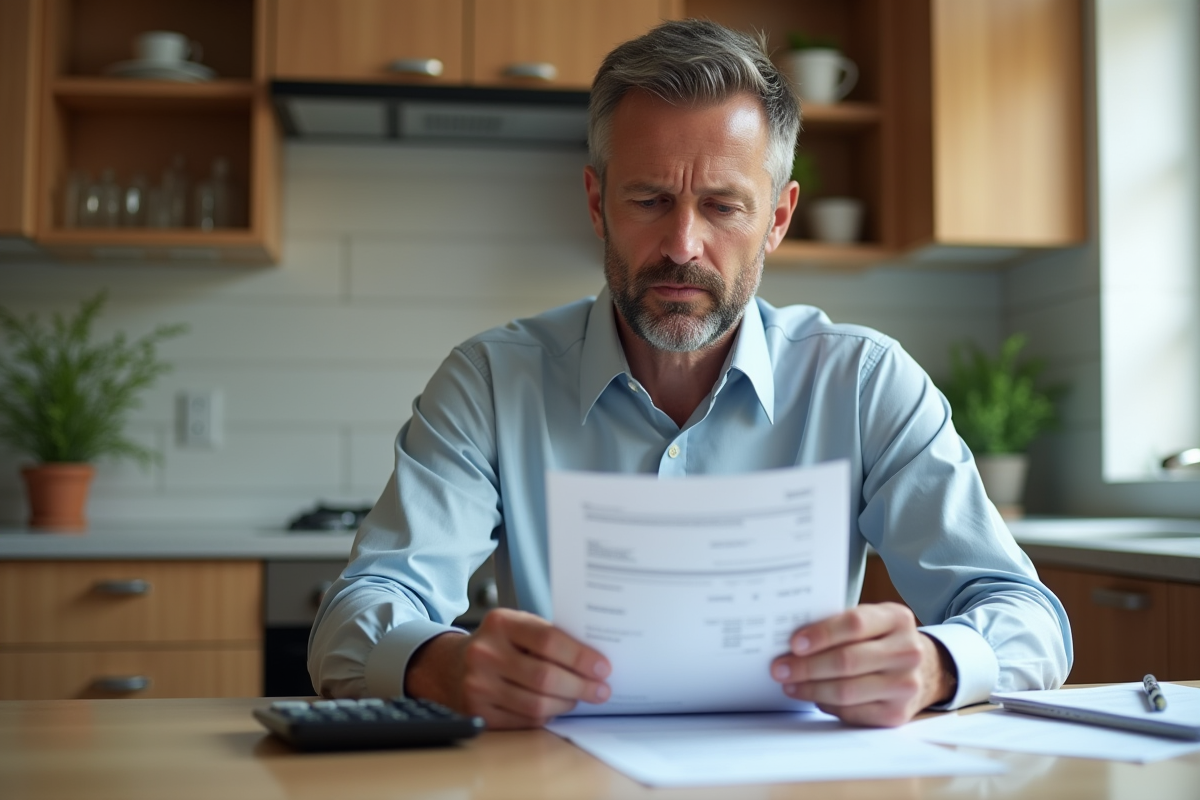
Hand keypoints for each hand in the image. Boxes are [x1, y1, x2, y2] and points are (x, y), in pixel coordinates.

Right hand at [404, 608, 611, 728]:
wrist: (448, 666)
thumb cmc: (496, 644)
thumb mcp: (517, 626)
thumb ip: (549, 636)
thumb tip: (593, 659)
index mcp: (501, 623)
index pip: (549, 640)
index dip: (580, 656)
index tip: (602, 667)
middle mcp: (485, 653)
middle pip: (545, 676)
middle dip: (581, 686)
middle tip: (600, 690)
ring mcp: (478, 685)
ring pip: (537, 704)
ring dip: (566, 704)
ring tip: (578, 698)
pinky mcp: (478, 712)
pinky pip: (525, 721)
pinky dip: (546, 716)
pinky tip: (554, 708)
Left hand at [769, 603, 956, 726]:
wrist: (922, 670)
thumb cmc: (881, 640)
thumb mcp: (872, 621)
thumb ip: (840, 624)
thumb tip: (793, 640)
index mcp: (897, 619)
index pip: (855, 624)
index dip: (821, 634)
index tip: (794, 643)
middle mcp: (907, 651)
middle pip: (847, 661)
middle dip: (806, 666)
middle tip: (779, 668)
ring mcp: (905, 685)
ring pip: (847, 691)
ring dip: (810, 689)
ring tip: (789, 684)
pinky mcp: (897, 714)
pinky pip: (852, 712)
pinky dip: (827, 705)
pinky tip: (813, 697)